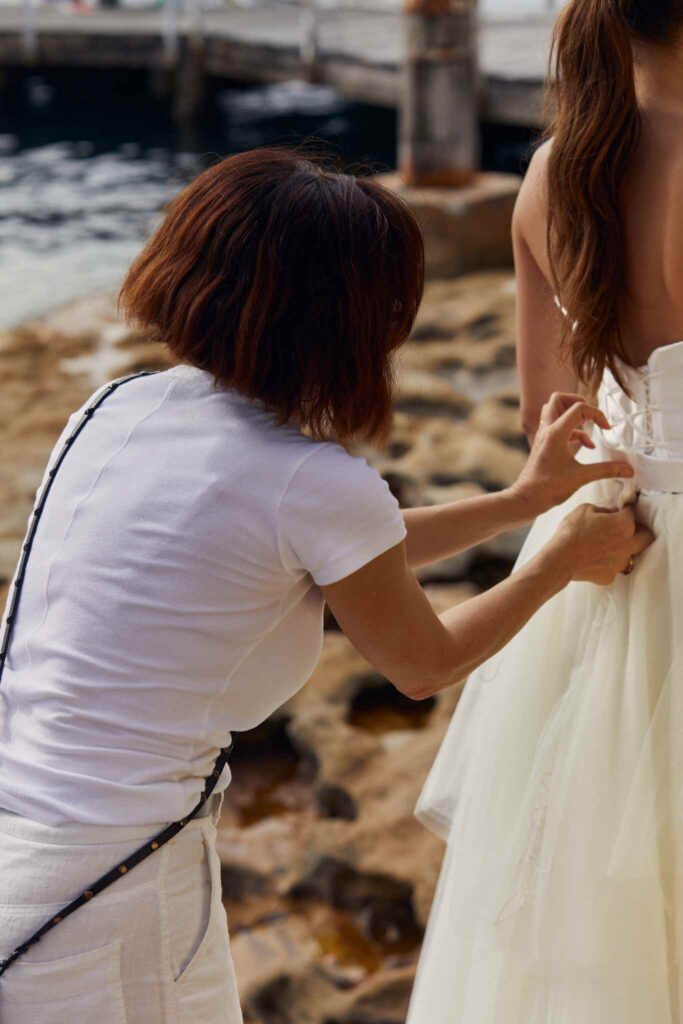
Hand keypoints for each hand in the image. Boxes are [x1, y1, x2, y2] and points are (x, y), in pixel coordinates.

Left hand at [510, 392, 634, 516]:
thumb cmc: (547, 488)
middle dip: (579, 402)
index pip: (578, 407)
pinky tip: (586, 445)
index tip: (607, 428)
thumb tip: (628, 470)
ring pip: (555, 410)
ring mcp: (544, 435)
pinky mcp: (544, 443)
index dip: (597, 414)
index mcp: (556, 432)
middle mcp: (547, 429)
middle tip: (592, 416)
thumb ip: (606, 470)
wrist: (526, 498)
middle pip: (559, 399)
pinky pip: (557, 426)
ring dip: (572, 414)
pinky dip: (572, 430)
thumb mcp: (581, 477)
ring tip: (589, 427)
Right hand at [546, 504, 653, 585]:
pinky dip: (606, 564)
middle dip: (639, 531)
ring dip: (622, 550)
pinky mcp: (609, 576)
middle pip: (647, 537)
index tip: (618, 511)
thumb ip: (603, 510)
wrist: (560, 559)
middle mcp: (628, 545)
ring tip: (604, 547)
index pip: (632, 513)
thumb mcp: (585, 509)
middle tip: (623, 529)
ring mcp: (619, 563)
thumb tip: (610, 513)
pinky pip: (613, 568)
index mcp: (624, 525)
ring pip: (630, 555)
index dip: (624, 511)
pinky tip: (593, 560)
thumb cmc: (572, 532)